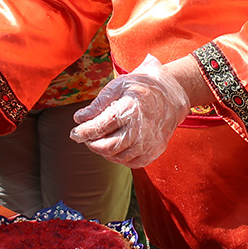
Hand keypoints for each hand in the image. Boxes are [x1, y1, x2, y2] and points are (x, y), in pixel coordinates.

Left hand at [70, 54, 188, 167]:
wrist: (173, 94)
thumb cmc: (142, 87)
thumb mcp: (119, 85)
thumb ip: (98, 103)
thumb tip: (78, 119)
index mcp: (131, 108)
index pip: (102, 125)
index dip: (85, 132)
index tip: (74, 133)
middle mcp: (141, 128)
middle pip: (109, 146)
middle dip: (92, 144)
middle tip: (86, 137)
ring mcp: (150, 142)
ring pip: (118, 157)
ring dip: (104, 151)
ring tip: (99, 140)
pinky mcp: (155, 150)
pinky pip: (132, 163)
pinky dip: (119, 157)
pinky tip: (115, 146)